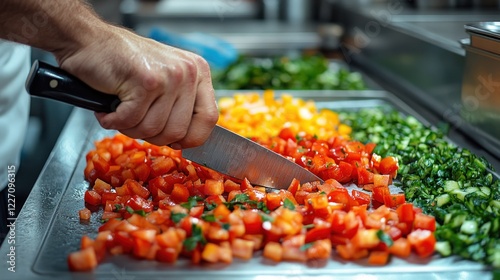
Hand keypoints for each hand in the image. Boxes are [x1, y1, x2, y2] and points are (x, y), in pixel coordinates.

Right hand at [56, 26, 218, 147]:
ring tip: (120, 109)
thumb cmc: (124, 65)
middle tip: (134, 120)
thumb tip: (187, 141)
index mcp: (198, 73)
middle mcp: (188, 72)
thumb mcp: (165, 81)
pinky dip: (112, 120)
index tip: (176, 142)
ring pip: (153, 129)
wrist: (88, 41)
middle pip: (179, 131)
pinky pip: (131, 120)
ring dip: (129, 128)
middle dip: (152, 136)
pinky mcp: (145, 81)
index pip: (210, 119)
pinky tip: (108, 107)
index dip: (191, 138)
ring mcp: (169, 76)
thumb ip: (181, 106)